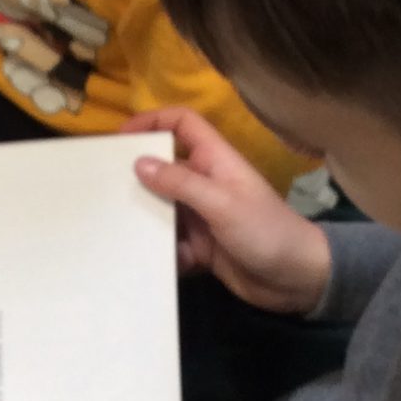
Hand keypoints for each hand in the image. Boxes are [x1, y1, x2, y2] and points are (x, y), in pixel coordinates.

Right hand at [125, 108, 331, 314]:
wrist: (297, 280)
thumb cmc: (266, 231)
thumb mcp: (222, 203)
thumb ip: (181, 183)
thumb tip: (139, 163)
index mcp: (216, 161)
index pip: (183, 124)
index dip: (154, 120)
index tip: (121, 137)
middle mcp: (206, 184)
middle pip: (164, 168)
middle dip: (137, 177)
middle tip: (103, 189)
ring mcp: (203, 216)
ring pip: (162, 208)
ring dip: (144, 219)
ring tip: (116, 228)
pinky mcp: (201, 247)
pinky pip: (170, 243)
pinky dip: (162, 251)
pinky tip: (150, 261)